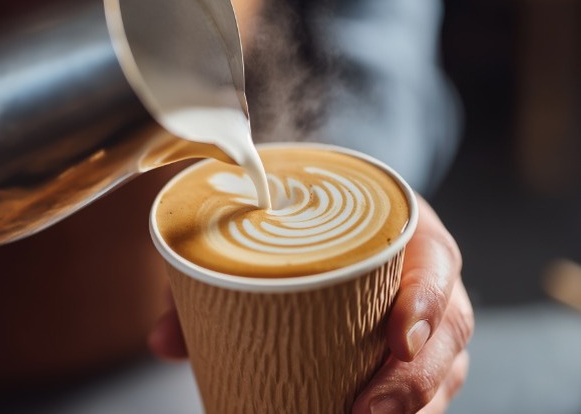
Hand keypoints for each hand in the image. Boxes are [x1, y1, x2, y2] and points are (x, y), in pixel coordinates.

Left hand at [148, 197, 474, 412]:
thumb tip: (162, 340)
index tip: (399, 338)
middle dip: (414, 381)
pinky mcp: (416, 356)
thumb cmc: (311, 223)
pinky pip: (427, 390)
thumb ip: (216, 274)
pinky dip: (405, 411)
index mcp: (404, 232)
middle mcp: (426, 280)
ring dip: (411, 407)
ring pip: (443, 372)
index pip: (436, 263)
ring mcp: (428, 324)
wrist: (338, 215)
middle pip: (447, 333)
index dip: (426, 301)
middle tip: (366, 412)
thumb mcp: (275, 228)